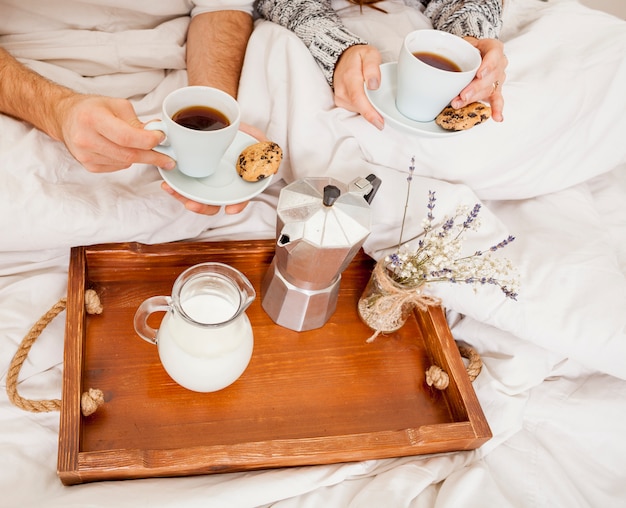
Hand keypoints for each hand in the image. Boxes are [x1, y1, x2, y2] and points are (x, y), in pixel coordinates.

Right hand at [55, 94, 176, 171]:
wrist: (66, 118)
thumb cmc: (93, 109)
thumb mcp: (117, 106)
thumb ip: (137, 122)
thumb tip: (157, 133)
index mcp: (92, 118)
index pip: (126, 137)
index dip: (148, 140)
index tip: (161, 138)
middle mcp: (85, 139)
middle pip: (128, 154)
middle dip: (152, 156)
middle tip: (168, 159)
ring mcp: (86, 155)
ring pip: (125, 162)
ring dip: (139, 156)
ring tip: (141, 146)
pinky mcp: (89, 166)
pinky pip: (118, 167)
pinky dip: (126, 159)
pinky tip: (121, 149)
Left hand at [160, 122, 267, 214]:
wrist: (219, 117)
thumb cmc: (239, 131)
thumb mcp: (255, 137)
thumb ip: (265, 149)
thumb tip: (272, 166)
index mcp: (237, 180)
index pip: (239, 199)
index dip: (237, 206)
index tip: (230, 209)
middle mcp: (221, 184)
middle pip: (213, 204)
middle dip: (202, 207)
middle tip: (191, 203)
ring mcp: (205, 180)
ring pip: (195, 197)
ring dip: (182, 198)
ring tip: (171, 191)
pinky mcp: (189, 173)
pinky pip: (181, 185)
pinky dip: (174, 187)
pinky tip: (167, 184)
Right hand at [333, 44, 384, 129]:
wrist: (342, 59)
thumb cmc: (358, 57)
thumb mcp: (370, 54)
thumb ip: (372, 67)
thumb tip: (374, 85)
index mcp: (350, 76)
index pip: (358, 98)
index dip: (369, 113)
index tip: (379, 122)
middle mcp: (342, 89)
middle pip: (359, 107)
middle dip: (373, 114)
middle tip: (383, 119)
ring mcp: (340, 97)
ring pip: (357, 110)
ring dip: (369, 110)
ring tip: (375, 101)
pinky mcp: (340, 102)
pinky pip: (354, 110)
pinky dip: (363, 108)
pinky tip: (368, 102)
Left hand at [452, 37, 507, 121]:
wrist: (473, 53)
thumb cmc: (468, 48)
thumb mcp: (462, 43)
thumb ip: (454, 48)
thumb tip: (435, 56)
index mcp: (493, 48)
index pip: (494, 54)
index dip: (488, 65)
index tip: (479, 73)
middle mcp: (499, 63)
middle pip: (490, 77)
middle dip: (475, 87)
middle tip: (463, 95)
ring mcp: (498, 78)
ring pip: (489, 89)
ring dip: (474, 98)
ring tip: (460, 103)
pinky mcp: (494, 90)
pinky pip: (497, 100)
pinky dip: (496, 109)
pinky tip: (497, 117)